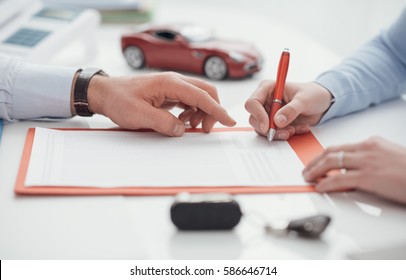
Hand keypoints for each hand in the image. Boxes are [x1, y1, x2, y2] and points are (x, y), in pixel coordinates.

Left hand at [86, 72, 235, 135]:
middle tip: (204, 129)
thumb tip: (182, 129)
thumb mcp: (139, 115)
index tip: (229, 121)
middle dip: (212, 111)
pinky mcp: (168, 93)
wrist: (104, 93)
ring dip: (201, 112)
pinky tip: (183, 121)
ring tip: (190, 126)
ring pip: (198, 97)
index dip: (217, 110)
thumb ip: (164, 122)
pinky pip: (188, 101)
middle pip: (206, 92)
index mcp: (170, 83)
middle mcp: (174, 81)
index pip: (202, 96)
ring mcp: (172, 86)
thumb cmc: (118, 99)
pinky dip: (191, 111)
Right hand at [245, 81, 332, 139]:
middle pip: (254, 118)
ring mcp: (269, 113)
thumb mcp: (304, 100)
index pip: (253, 103)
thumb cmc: (313, 94)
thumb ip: (291, 110)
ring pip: (262, 128)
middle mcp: (265, 101)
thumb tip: (277, 121)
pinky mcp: (275, 123)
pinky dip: (285, 134)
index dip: (258, 115)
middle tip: (285, 132)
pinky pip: (274, 133)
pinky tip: (298, 128)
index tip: (268, 126)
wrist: (323, 102)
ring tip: (294, 130)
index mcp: (268, 88)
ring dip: (278, 133)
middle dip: (268, 128)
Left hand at [302, 137, 405, 203]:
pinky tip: (320, 187)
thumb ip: (372, 160)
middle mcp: (368, 148)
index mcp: (373, 143)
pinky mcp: (370, 177)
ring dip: (315, 170)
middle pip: (332, 152)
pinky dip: (326, 183)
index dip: (325, 155)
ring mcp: (368, 162)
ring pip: (332, 162)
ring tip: (308, 177)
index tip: (316, 161)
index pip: (341, 147)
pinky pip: (340, 179)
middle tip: (306, 169)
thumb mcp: (390, 158)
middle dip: (315, 161)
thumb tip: (354, 170)